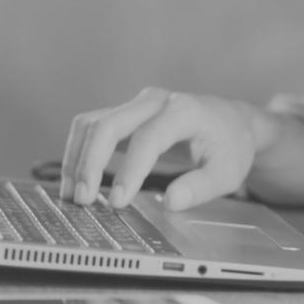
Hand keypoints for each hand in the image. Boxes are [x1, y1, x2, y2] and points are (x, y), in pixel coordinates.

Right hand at [59, 86, 268, 210]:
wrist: (231, 121)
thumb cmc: (230, 145)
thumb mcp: (228, 172)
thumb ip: (201, 187)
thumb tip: (171, 202)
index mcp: (184, 111)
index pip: (147, 139)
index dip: (129, 172)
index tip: (117, 202)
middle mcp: (155, 101)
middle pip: (108, 124)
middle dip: (90, 163)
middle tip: (83, 200)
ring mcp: (137, 104)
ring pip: (91, 122)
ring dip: (77, 157)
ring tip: (73, 194)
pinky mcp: (125, 114)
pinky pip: (91, 127)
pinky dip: (79, 152)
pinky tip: (76, 179)